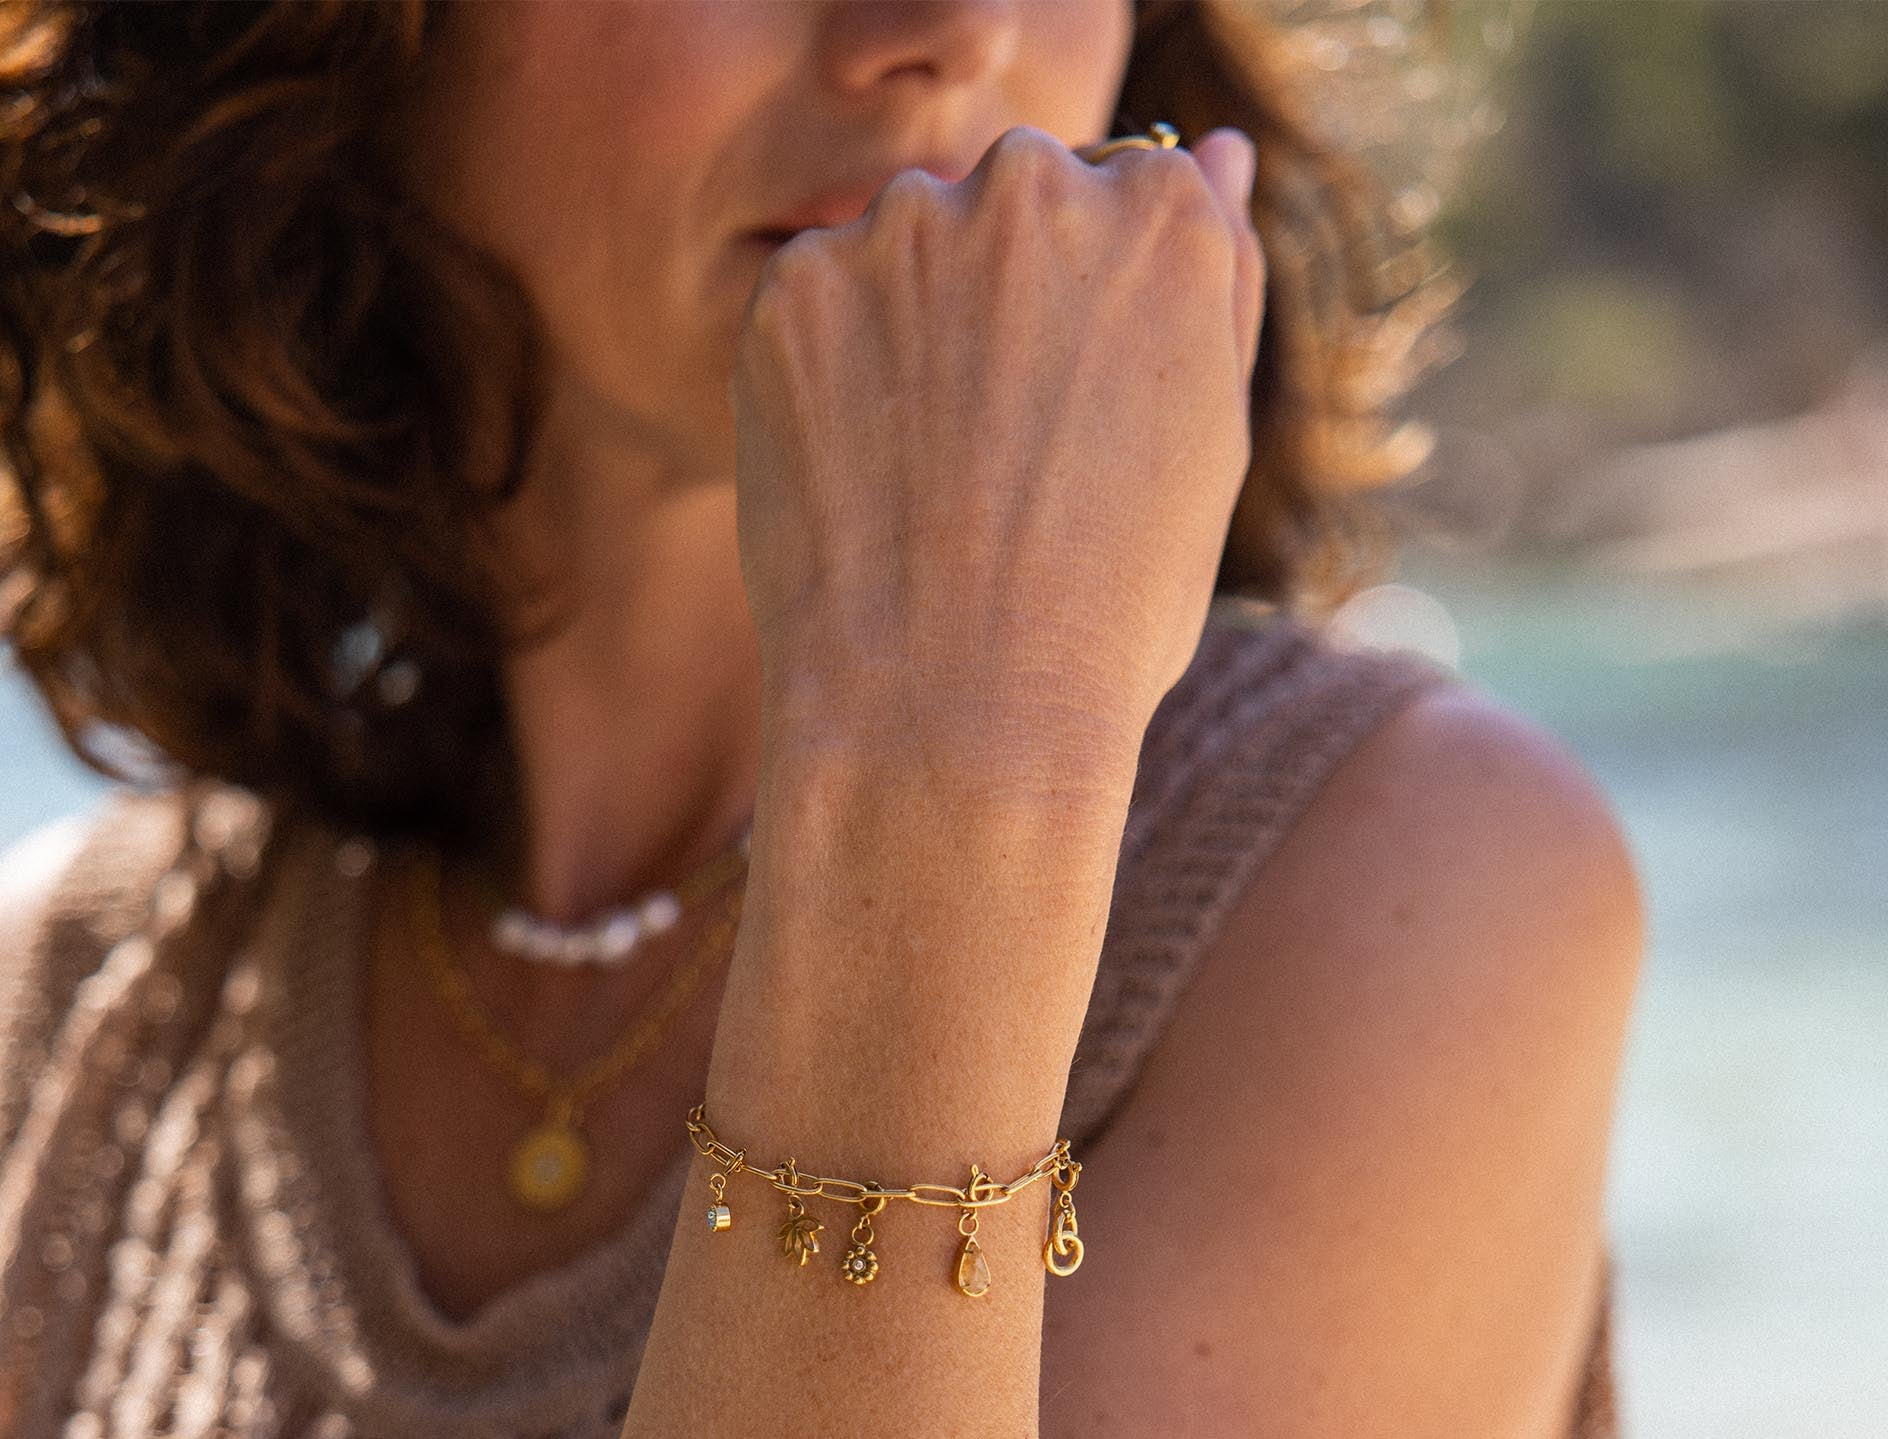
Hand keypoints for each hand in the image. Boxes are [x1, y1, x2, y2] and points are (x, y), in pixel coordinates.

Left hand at [730, 122, 1263, 796]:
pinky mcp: (795, 290)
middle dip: (1003, 301)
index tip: (1075, 411)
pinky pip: (813, 304)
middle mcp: (1036, 189)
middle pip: (1013, 207)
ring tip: (927, 482)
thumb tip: (1218, 151)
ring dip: (909, 328)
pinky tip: (859, 477)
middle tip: (996, 458)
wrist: (956, 713)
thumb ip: (1217, 280)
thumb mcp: (1210, 449)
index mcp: (1166, 217)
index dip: (1094, 316)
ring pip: (904, 250)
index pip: (1128, 196)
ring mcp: (904, 231)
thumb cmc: (1105, 610)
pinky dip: (827, 373)